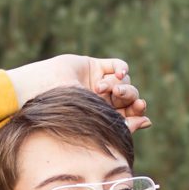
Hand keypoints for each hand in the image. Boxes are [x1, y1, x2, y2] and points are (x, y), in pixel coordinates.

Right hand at [7, 54, 150, 132]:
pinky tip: (119, 74)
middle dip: (128, 96)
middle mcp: (101, 100)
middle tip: (117, 96)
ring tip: (102, 87)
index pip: (128, 113)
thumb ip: (123, 125)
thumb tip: (149, 121)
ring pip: (124, 81)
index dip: (137, 110)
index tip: (140, 108)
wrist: (39, 92)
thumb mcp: (94, 121)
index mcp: (100, 117)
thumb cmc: (62, 113)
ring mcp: (98, 82)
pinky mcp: (94, 66)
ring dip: (119, 84)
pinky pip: (117, 65)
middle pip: (129, 96)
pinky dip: (122, 68)